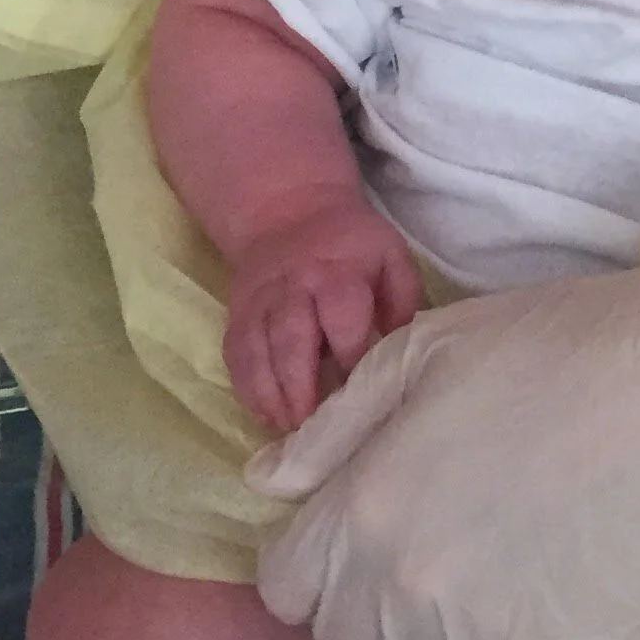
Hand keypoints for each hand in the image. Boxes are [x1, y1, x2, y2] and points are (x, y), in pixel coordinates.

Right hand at [223, 202, 421, 431]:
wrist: (286, 211)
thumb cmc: (351, 243)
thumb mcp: (390, 255)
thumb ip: (403, 299)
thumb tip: (404, 347)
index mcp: (338, 273)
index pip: (343, 318)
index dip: (351, 357)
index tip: (360, 391)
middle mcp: (294, 288)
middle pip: (291, 338)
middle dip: (300, 385)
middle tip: (312, 425)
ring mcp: (260, 302)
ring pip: (257, 350)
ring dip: (270, 393)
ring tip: (287, 428)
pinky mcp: (238, 313)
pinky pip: (236, 353)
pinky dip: (246, 386)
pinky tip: (262, 414)